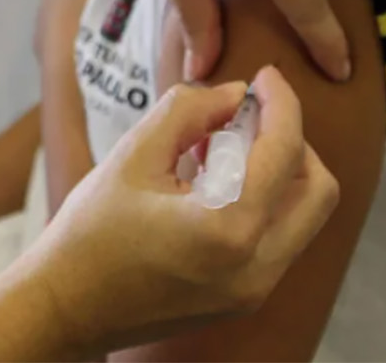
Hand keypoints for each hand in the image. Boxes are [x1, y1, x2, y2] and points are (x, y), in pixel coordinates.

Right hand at [19, 68, 338, 357]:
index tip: (267, 77)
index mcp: (227, 229)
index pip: (284, 152)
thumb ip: (187, 112)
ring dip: (277, 172)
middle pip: (319, 190)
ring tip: (216, 150)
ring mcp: (254, 289)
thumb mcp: (132, 157)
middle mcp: (255, 268)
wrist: (67, 307)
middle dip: (292, 142)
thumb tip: (234, 94)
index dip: (282, 104)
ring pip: (304, 217)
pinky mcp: (244, 298)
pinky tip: (212, 184)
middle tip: (247, 116)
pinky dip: (261, 201)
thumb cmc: (89, 234)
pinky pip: (278, 238)